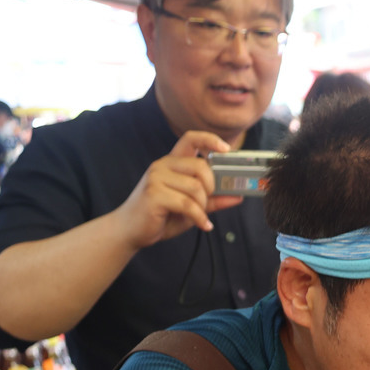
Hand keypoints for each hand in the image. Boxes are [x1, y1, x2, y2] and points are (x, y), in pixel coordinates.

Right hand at [112, 130, 243, 249]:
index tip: (226, 149)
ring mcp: (156, 178)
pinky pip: (187, 204)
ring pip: (196, 188)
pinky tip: (203, 225)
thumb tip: (238, 196)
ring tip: (200, 217)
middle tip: (209, 201)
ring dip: (203, 207)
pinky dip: (200, 218)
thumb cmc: (162, 216)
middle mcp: (163, 165)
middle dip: (212, 187)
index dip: (210, 140)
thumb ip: (213, 200)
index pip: (190, 139)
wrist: (131, 230)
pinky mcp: (154, 194)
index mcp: (172, 163)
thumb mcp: (192, 206)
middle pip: (201, 167)